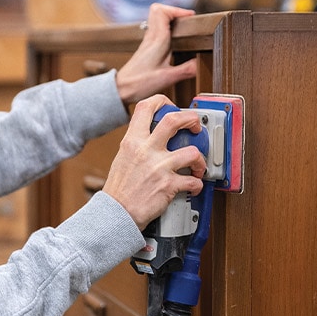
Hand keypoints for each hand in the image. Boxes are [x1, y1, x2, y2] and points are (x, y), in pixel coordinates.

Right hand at [101, 95, 207, 228]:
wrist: (115, 214)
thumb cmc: (119, 189)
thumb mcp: (123, 157)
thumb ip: (138, 144)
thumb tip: (155, 137)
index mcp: (132, 140)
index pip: (146, 107)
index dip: (163, 101)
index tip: (173, 108)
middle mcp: (146, 150)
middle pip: (174, 120)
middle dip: (192, 120)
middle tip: (196, 128)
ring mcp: (158, 167)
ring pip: (192, 153)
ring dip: (200, 160)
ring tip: (198, 166)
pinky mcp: (168, 186)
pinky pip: (193, 182)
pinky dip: (197, 185)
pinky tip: (193, 187)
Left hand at [115, 3, 197, 103]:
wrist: (121, 89)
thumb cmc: (139, 83)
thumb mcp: (167, 78)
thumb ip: (186, 70)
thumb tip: (200, 64)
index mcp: (157, 40)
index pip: (163, 12)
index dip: (178, 10)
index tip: (190, 17)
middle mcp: (150, 37)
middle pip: (158, 10)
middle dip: (174, 11)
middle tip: (187, 21)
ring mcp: (147, 41)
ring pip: (156, 19)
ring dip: (170, 19)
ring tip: (182, 30)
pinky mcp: (146, 48)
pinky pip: (156, 30)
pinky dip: (166, 29)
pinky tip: (173, 42)